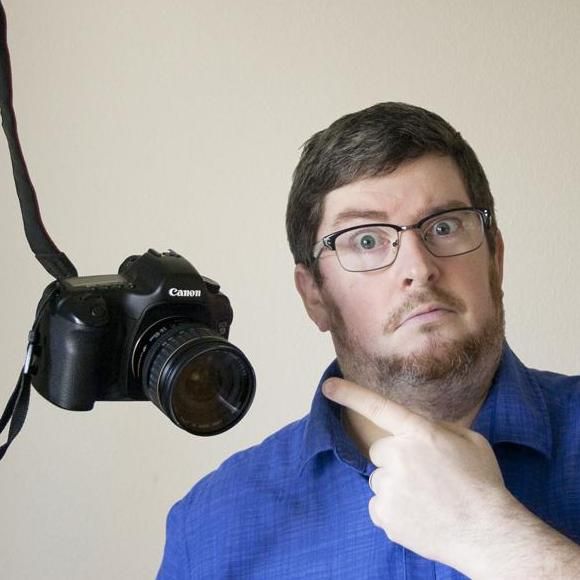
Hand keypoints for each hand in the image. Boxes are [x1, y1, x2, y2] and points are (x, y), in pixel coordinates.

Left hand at [322, 377, 516, 570]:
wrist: (489, 534)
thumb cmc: (483, 484)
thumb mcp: (469, 441)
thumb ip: (436, 430)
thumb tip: (415, 430)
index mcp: (419, 433)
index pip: (378, 408)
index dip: (351, 394)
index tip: (328, 386)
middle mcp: (399, 456)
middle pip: (380, 451)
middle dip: (395, 460)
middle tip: (425, 476)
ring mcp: (390, 488)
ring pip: (380, 480)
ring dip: (396, 486)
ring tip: (428, 499)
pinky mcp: (385, 516)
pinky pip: (379, 506)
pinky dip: (394, 511)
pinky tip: (420, 515)